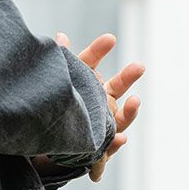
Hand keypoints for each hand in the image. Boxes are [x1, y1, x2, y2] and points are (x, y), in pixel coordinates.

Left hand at [32, 32, 143, 182]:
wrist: (50, 150)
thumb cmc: (58, 115)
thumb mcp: (58, 90)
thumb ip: (62, 63)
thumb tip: (61, 36)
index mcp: (87, 87)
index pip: (92, 65)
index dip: (98, 52)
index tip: (108, 39)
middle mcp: (100, 106)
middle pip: (116, 89)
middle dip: (128, 78)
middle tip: (139, 66)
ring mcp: (102, 128)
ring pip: (119, 120)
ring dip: (129, 112)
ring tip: (135, 101)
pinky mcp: (98, 152)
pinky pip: (108, 150)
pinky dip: (116, 144)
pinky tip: (121, 139)